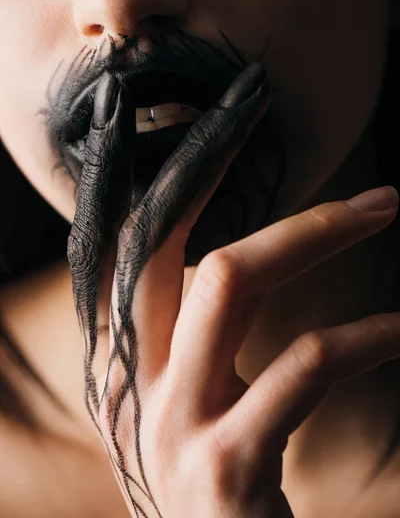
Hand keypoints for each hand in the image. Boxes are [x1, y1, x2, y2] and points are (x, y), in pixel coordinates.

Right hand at [67, 63, 399, 517]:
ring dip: (315, 230)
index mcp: (129, 362)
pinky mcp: (224, 465)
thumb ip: (194, 338)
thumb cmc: (220, 483)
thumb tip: (222, 263)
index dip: (181, 179)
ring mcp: (172, 422)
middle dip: (225, 172)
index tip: (229, 121)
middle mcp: (133, 382)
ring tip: (384, 204)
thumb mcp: (196, 400)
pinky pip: (302, 362)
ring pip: (228, 277)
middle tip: (311, 147)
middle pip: (172, 243)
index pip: (140, 246)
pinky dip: (364, 334)